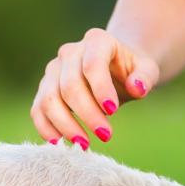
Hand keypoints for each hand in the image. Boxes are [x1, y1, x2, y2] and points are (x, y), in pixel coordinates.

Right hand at [30, 28, 159, 147]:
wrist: (115, 67)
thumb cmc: (132, 70)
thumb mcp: (147, 69)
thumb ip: (145, 77)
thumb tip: (137, 88)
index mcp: (96, 41)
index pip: (92, 64)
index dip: (100, 89)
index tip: (113, 111)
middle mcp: (69, 52)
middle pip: (70, 85)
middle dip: (87, 113)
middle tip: (106, 135)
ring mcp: (53, 70)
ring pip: (49, 99)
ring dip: (65, 125)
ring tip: (85, 145)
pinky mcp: (44, 89)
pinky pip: (38, 109)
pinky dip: (46, 128)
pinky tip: (61, 144)